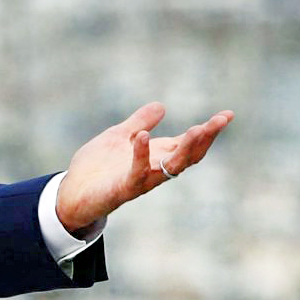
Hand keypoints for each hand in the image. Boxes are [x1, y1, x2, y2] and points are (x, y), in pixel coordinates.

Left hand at [53, 102, 232, 233]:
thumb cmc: (97, 168)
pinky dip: (141, 156)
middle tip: (219, 121)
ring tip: (197, 129)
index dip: (208, 130)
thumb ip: (139, 122)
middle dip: (205, 139)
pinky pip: (136, 174)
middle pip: (188, 156)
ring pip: (171, 168)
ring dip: (185, 150)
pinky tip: (143, 137)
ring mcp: (141, 180)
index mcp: (156, 156)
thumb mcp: (119, 137)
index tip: (228, 115)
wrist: (72, 193)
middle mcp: (154, 169)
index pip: (188, 143)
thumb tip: (162, 106)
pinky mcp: (123, 189)